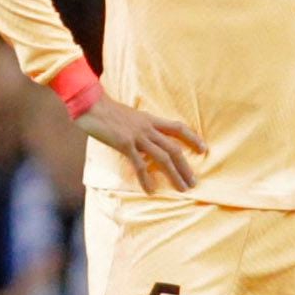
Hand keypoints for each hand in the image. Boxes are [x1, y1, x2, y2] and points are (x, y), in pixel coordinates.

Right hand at [80, 96, 205, 191]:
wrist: (90, 104)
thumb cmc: (106, 111)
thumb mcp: (129, 117)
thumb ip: (139, 128)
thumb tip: (145, 141)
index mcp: (150, 119)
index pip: (178, 127)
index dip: (193, 138)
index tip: (204, 149)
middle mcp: (147, 128)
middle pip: (174, 148)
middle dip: (186, 166)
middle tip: (194, 181)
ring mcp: (137, 136)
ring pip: (163, 157)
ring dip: (174, 174)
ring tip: (182, 188)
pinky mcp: (124, 144)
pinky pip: (139, 164)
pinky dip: (146, 178)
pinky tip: (151, 190)